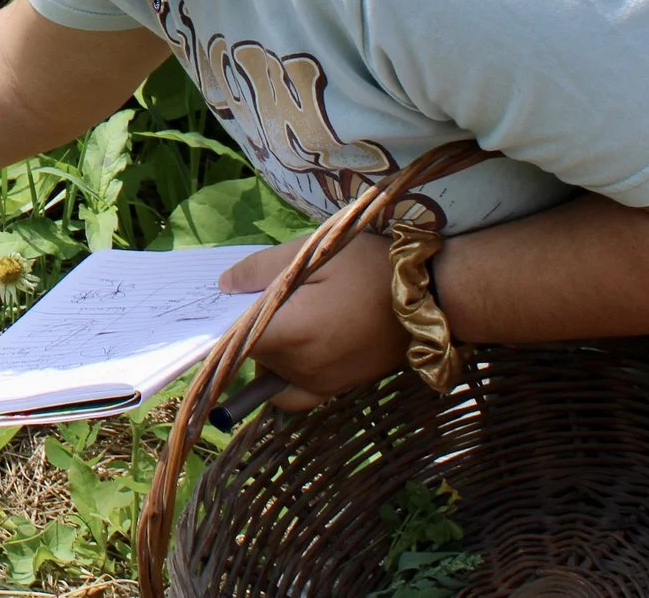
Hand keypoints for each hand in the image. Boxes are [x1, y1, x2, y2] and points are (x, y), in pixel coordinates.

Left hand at [221, 234, 408, 409]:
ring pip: (268, 371)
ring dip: (265, 348)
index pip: (231, 341)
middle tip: (259, 294)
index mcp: (292, 333)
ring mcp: (321, 384)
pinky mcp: (338, 389)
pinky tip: (288, 351)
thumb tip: (223, 286)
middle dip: (246, 327)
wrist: (435, 295)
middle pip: (251, 353)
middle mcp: (302, 368)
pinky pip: (293, 395)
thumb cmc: (372, 267)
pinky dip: (280, 379)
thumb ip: (261, 270)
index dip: (217, 326)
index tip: (213, 308)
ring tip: (285, 313)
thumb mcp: (315, 253)